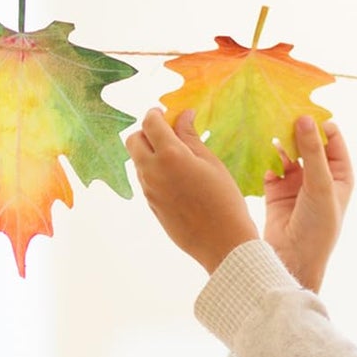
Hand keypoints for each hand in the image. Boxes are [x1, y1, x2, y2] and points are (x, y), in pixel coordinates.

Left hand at [125, 108, 259, 273]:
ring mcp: (148, 191)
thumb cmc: (224, 200)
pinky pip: (145, 180)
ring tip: (177, 157)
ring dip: (149, 152)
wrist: (221, 243)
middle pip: (133, 140)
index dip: (156, 114)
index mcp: (169, 156)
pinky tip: (177, 177)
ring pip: (137, 161)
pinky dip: (154, 170)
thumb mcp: (210, 162)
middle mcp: (152, 172)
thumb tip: (182, 115)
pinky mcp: (151, 206)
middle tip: (168, 134)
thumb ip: (190, 137)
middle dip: (146, 132)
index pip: (149, 122)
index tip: (167, 114)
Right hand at [262, 116, 353, 291]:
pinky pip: (270, 168)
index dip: (319, 124)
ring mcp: (296, 185)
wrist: (292, 262)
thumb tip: (304, 118)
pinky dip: (265, 160)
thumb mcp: (319, 186)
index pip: (331, 139)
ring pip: (287, 154)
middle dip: (296, 130)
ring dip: (279, 143)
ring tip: (268, 130)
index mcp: (339, 175)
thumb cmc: (317, 228)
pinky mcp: (275, 193)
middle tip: (280, 113)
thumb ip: (311, 152)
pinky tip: (259, 151)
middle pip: (307, 143)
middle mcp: (319, 177)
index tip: (302, 111)